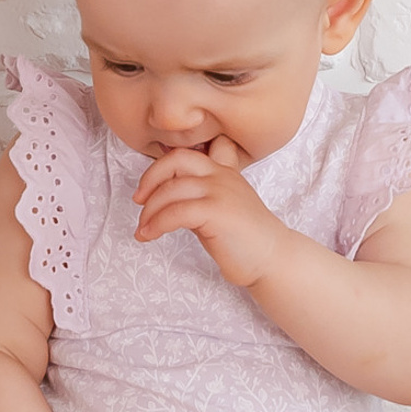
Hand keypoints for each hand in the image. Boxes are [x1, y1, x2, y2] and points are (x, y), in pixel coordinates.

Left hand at [133, 140, 300, 287]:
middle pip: (175, 161)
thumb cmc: (244, 238)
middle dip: (150, 179)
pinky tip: (150, 235)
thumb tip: (166, 196)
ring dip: (149, 210)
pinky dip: (156, 224)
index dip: (162, 166)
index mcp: (223, 170)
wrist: (272, 259)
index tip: (149, 188)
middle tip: (139, 201)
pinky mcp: (216, 211)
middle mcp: (222, 175)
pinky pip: (175, 212)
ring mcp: (220, 191)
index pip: (187, 152)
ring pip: (171, 189)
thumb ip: (200, 194)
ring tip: (143, 229)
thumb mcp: (221, 206)